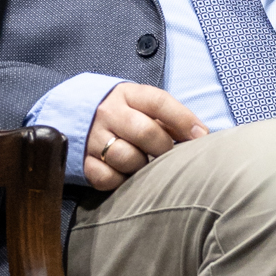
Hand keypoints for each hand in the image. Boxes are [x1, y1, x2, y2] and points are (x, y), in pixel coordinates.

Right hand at [83, 83, 208, 190]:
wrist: (73, 115)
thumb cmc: (122, 113)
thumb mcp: (140, 105)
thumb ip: (168, 117)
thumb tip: (201, 135)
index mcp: (127, 94)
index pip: (159, 102)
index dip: (184, 120)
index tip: (202, 136)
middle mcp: (108, 113)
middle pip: (145, 132)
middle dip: (164, 148)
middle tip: (169, 155)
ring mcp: (93, 137)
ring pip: (125, 157)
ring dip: (141, 166)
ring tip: (145, 165)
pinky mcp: (83, 161)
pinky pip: (106, 177)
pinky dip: (120, 181)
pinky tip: (125, 175)